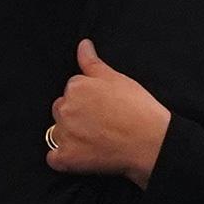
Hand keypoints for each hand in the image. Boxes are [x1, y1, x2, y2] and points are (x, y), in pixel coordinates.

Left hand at [48, 39, 170, 187]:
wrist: (150, 142)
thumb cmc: (138, 108)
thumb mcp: (117, 78)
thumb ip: (92, 62)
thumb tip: (82, 45)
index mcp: (75, 86)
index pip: (72, 90)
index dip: (88, 99)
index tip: (102, 107)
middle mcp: (65, 108)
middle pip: (61, 110)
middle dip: (75, 116)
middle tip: (100, 124)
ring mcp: (64, 134)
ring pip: (57, 132)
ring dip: (69, 136)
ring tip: (95, 141)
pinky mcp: (66, 158)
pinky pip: (54, 158)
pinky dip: (64, 159)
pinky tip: (82, 156)